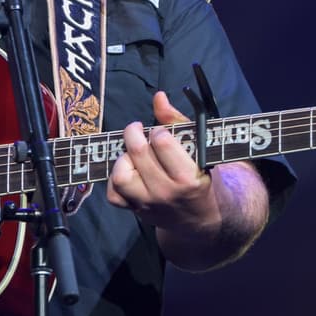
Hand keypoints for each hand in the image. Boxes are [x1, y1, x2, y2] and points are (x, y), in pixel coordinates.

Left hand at [106, 91, 221, 232]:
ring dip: (124, 158)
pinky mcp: (135, 211)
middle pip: (137, 153)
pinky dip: (115, 179)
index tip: (161, 132)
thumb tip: (158, 97)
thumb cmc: (200, 177)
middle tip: (139, 130)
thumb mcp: (198, 148)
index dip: (158, 131)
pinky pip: (113, 194)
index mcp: (188, 177)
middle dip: (135, 133)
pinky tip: (128, 170)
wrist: (202, 218)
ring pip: (120, 175)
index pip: (161, 142)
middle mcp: (166, 193)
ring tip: (134, 154)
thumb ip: (176, 121)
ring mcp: (148, 205)